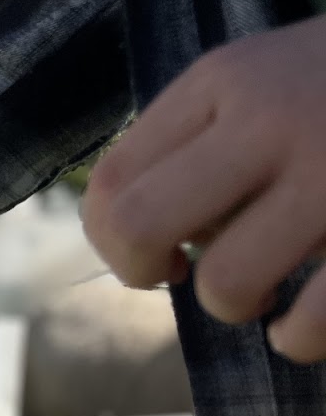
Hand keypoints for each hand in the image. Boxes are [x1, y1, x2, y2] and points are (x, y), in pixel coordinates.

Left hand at [82, 14, 325, 361]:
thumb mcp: (264, 77)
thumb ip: (199, 138)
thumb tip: (140, 238)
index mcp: (224, 81)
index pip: (113, 177)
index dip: (111, 236)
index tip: (152, 250)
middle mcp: (271, 120)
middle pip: (142, 224)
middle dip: (143, 270)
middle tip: (178, 278)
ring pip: (227, 284)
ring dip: (236, 308)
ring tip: (264, 298)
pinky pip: (318, 318)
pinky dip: (302, 338)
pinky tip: (307, 326)